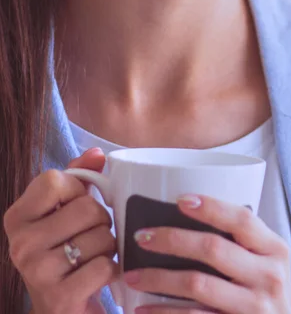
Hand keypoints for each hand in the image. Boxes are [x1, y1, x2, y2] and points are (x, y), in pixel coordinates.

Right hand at [3, 148, 118, 313]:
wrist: (59, 309)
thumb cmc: (65, 250)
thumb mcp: (66, 210)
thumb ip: (79, 177)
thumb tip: (97, 154)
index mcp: (17, 217)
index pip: (56, 180)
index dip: (78, 190)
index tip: (75, 206)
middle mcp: (20, 243)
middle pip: (86, 208)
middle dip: (101, 220)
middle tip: (91, 235)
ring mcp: (36, 272)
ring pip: (101, 236)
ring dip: (108, 246)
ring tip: (93, 256)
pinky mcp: (58, 297)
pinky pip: (104, 266)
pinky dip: (111, 270)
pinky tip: (98, 276)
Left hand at [123, 194, 290, 313]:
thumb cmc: (265, 293)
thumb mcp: (266, 263)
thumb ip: (241, 242)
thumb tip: (186, 215)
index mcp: (275, 249)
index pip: (241, 219)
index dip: (210, 207)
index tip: (179, 200)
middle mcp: (269, 276)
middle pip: (213, 249)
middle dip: (172, 240)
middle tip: (141, 237)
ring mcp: (255, 307)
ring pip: (197, 284)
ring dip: (158, 278)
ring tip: (131, 275)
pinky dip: (163, 312)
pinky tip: (142, 309)